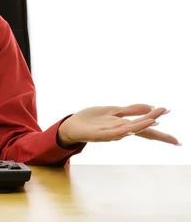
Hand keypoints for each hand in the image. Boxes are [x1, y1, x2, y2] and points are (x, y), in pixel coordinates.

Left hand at [58, 104, 179, 146]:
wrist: (72, 126)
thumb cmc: (92, 120)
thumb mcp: (114, 111)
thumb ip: (131, 110)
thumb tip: (150, 106)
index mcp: (124, 124)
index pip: (146, 128)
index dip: (161, 133)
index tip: (178, 141)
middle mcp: (120, 130)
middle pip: (141, 130)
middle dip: (156, 131)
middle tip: (174, 139)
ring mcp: (110, 133)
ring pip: (128, 130)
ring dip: (141, 126)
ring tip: (155, 120)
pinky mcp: (98, 134)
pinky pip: (111, 133)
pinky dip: (121, 131)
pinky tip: (129, 129)